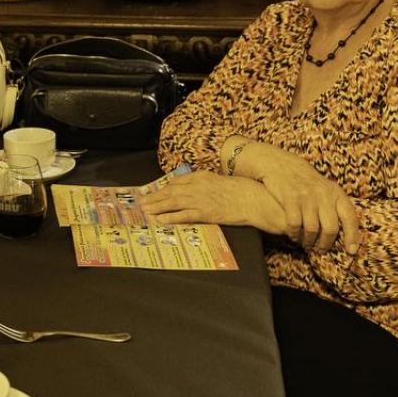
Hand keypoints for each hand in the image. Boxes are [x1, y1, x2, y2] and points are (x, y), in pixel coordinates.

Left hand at [139, 171, 265, 227]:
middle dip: (155, 197)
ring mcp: (200, 199)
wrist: (255, 199)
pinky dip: (170, 217)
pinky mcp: (205, 213)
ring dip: (157, 207)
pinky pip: (183, 215)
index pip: (177, 181)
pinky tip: (160, 220)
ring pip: (173, 202)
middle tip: (142, 202)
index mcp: (202, 176)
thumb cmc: (242, 190)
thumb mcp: (221, 181)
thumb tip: (193, 190)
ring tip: (146, 211)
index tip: (155, 193)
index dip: (164, 188)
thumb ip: (206, 184)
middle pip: (171, 191)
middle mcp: (198, 186)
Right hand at [240, 143, 358, 253]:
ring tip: (307, 245)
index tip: (351, 251)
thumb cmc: (305, 180)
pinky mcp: (290, 198)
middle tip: (321, 250)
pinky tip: (293, 236)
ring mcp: (307, 196)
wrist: (280, 164)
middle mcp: (324, 194)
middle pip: (330, 228)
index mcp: (336, 192)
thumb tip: (347, 230)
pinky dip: (294, 234)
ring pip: (312, 229)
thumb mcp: (324, 187)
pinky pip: (295, 224)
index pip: (350, 218)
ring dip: (309, 241)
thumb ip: (334, 204)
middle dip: (326, 243)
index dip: (352, 237)